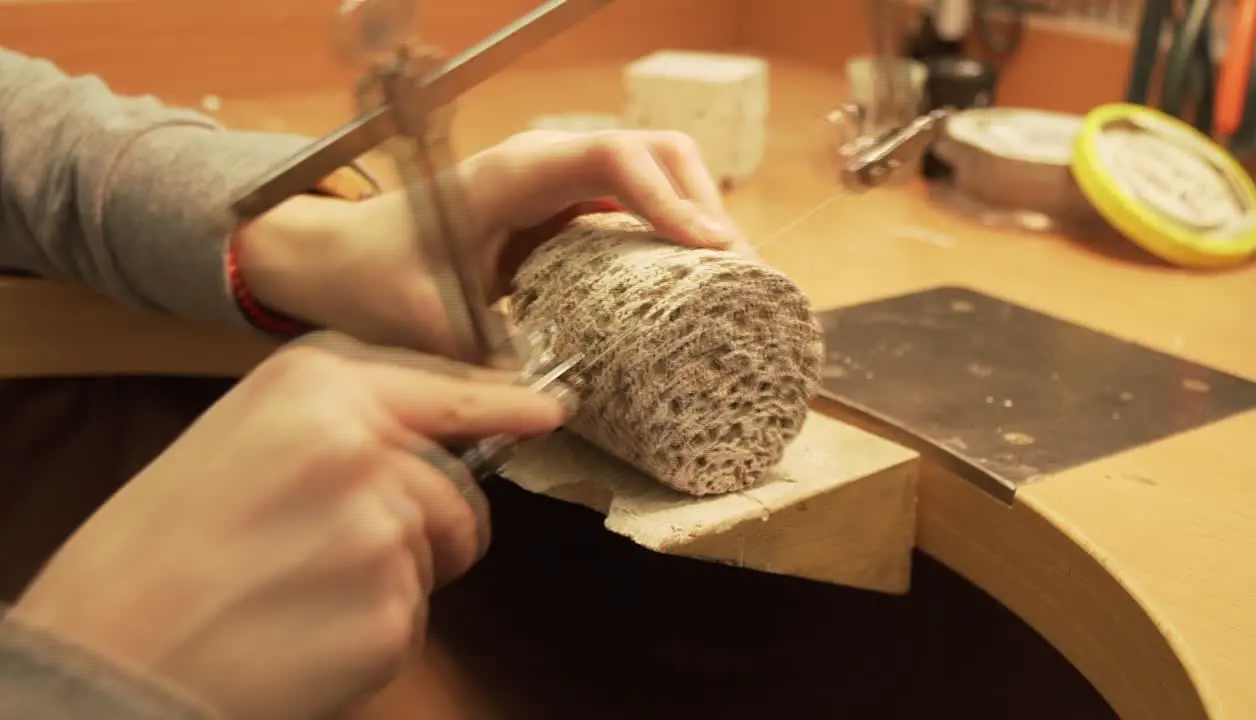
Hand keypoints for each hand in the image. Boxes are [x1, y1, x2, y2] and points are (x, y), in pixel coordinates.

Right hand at [10, 333, 567, 718]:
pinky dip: (376, 628)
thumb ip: (341, 416)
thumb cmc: (157, 545)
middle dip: (431, 518)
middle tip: (341, 551)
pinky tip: (307, 629)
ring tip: (307, 588)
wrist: (109, 648)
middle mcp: (364, 442)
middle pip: (458, 482)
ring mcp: (386, 527)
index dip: (501, 402)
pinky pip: (417, 612)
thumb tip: (438, 428)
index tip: (549, 409)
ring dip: (401, 572)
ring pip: (444, 546)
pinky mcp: (396, 609)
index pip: (446, 388)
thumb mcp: (241, 434)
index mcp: (315, 383)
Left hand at [236, 129, 759, 351]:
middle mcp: (549, 166)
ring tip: (732, 285)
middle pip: (657, 152)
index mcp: (514, 174)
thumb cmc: (375, 274)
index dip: (669, 200)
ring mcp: (562, 185)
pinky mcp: (567, 212)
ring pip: (658, 175)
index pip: (612, 159)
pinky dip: (674, 237)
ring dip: (700, 219)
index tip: (712, 250)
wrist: (341, 256)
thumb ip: (488, 358)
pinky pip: (636, 208)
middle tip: (739, 277)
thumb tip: (558, 408)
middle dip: (707, 205)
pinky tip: (689, 285)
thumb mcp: (426, 321)